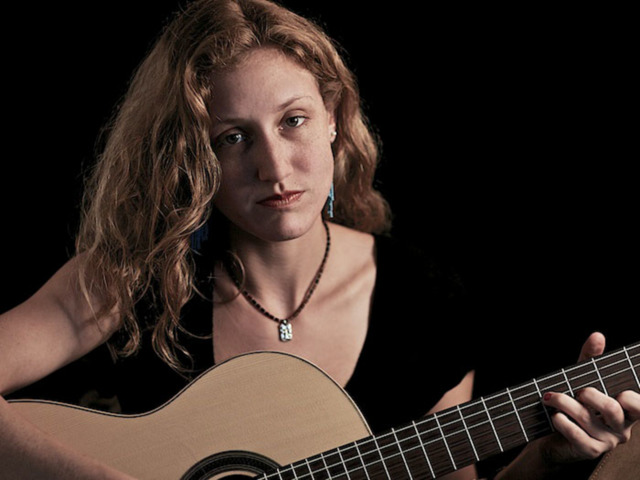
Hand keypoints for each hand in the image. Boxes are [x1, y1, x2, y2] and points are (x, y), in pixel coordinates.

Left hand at [539, 332, 639, 463]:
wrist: (554, 437)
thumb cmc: (574, 405)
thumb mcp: (583, 379)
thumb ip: (591, 359)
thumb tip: (597, 336)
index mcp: (625, 411)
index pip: (639, 405)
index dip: (632, 399)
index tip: (619, 392)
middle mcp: (620, 428)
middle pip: (612, 410)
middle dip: (591, 395)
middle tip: (577, 390)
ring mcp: (605, 442)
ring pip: (588, 419)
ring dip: (564, 403)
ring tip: (550, 397)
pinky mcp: (589, 451)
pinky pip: (576, 435)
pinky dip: (562, 422)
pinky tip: (554, 416)